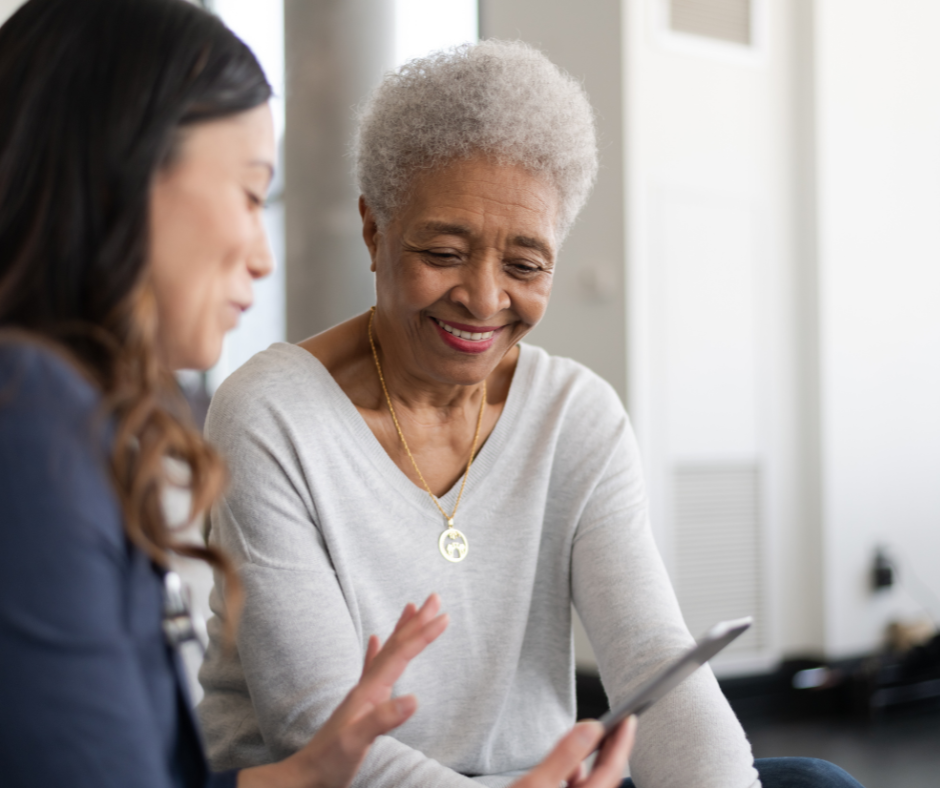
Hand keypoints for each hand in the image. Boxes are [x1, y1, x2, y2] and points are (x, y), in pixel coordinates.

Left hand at [239, 594, 448, 787]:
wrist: (306, 776)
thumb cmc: (329, 761)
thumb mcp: (357, 741)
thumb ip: (383, 719)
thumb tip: (415, 698)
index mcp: (369, 691)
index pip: (400, 655)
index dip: (422, 635)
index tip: (444, 616)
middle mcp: (366, 686)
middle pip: (395, 645)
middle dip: (416, 622)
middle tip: (434, 598)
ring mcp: (362, 693)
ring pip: (386, 651)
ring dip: (401, 629)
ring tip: (411, 608)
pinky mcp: (360, 704)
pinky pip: (371, 667)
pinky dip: (377, 650)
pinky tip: (374, 640)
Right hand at [510, 715, 636, 787]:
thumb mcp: (537, 783)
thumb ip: (565, 755)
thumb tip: (590, 728)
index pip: (612, 771)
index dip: (622, 742)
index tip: (629, 719)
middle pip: (607, 780)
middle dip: (614, 750)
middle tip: (620, 723)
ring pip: (595, 786)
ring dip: (597, 763)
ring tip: (598, 739)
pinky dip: (581, 776)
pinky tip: (574, 767)